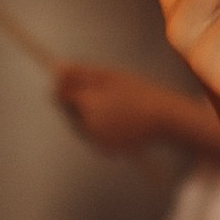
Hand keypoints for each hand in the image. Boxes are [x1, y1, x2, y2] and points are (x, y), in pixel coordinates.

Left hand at [53, 63, 181, 152]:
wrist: (163, 118)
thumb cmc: (137, 91)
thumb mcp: (109, 76)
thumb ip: (80, 72)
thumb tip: (56, 69)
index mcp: (87, 104)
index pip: (61, 95)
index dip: (65, 86)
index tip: (74, 81)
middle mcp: (87, 126)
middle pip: (69, 112)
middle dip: (78, 102)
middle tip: (100, 94)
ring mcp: (95, 140)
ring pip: (81, 125)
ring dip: (88, 115)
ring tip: (115, 107)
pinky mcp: (104, 150)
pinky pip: (94, 136)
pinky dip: (101, 128)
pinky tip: (120, 120)